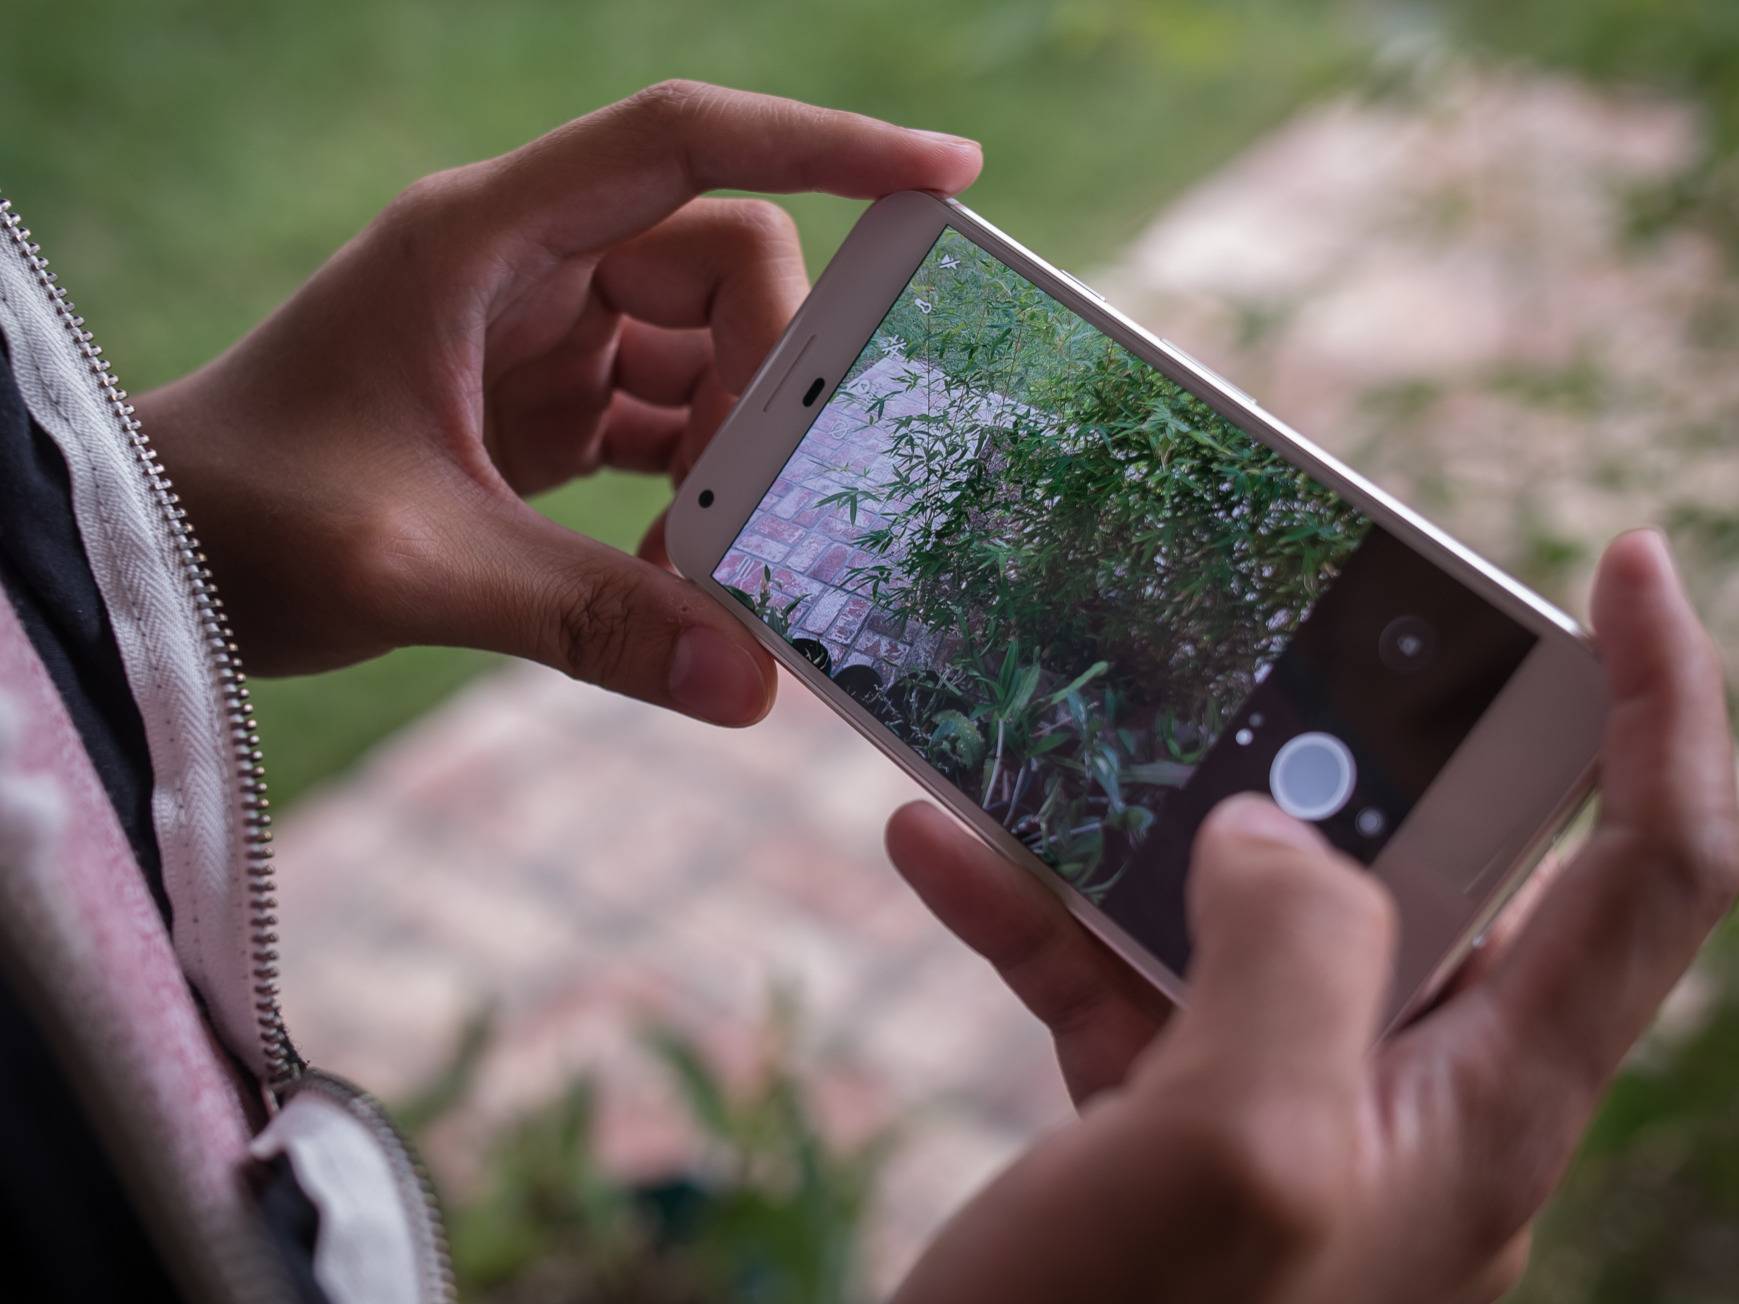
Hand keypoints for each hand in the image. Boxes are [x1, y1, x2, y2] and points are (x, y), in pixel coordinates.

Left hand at [135, 81, 980, 722]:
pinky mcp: (544, 408)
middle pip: (723, 264)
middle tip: (762, 506)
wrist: (162, 553)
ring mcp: (540, 337)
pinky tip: (684, 564)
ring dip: (737, 445)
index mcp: (489, 237)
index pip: (685, 143)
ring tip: (714, 554)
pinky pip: (668, 421)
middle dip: (769, 374)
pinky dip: (698, 486)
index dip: (824, 143)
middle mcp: (529, 266)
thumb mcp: (418, 562)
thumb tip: (751, 685)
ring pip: (706, 350)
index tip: (944, 179)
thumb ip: (586, 614)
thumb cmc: (247, 517)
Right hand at [888, 530, 1736, 1302]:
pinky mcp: (1154, 1127)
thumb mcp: (1242, 1146)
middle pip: (1427, 858)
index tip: (1626, 562)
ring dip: (1138, 813)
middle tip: (1269, 634)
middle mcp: (1400, 1090)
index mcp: (1485, 1093)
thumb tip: (1273, 835)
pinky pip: (1108, 976)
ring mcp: (1272, 1108)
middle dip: (1348, 733)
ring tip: (1053, 722)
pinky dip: (1032, 904)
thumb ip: (1294, 952)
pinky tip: (938, 845)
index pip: (1654, 867)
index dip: (1666, 706)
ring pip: (1236, 905)